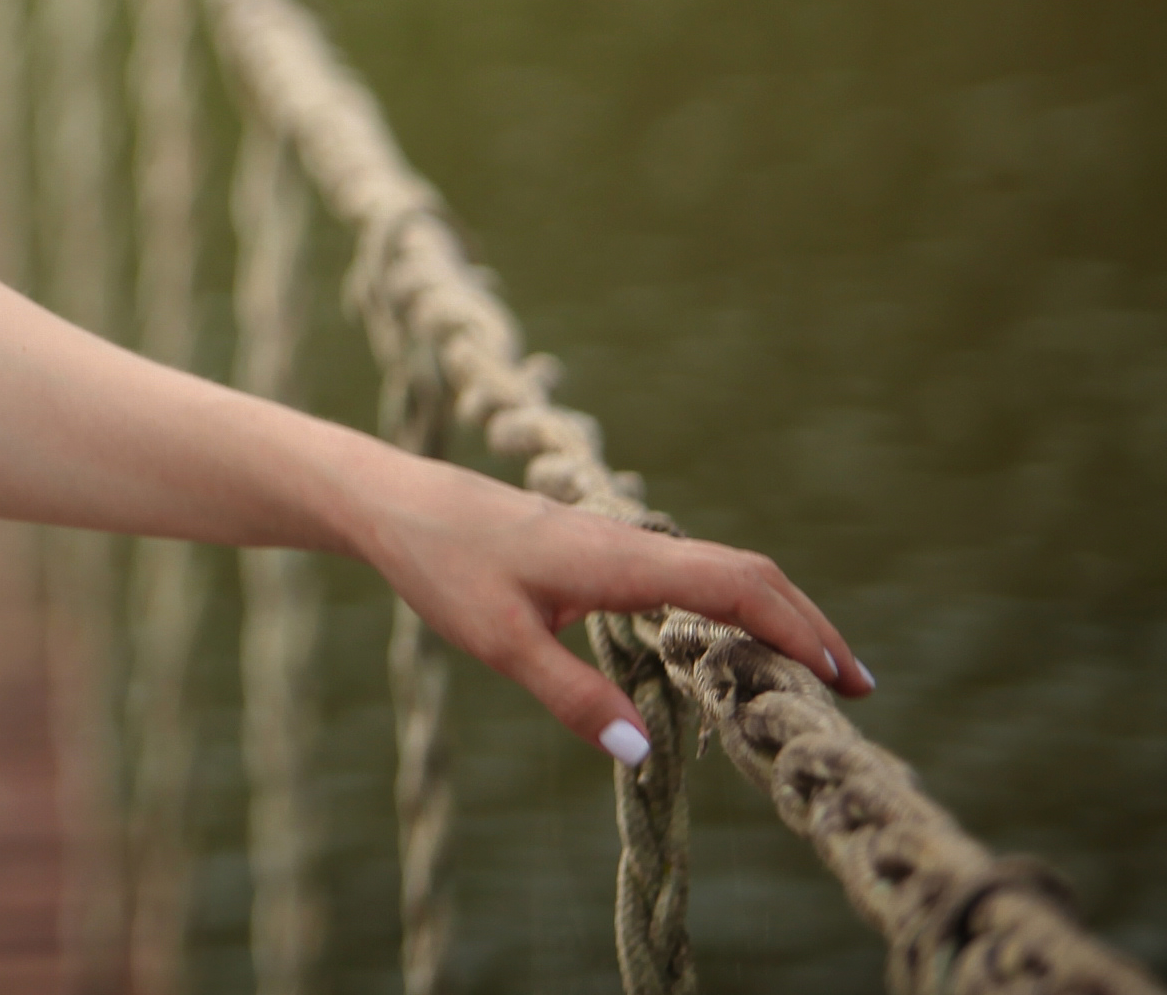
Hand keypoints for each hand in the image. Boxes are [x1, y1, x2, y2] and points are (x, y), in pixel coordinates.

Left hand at [360, 455, 871, 759]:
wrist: (395, 501)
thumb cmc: (442, 564)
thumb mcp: (498, 641)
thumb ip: (570, 695)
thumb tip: (642, 750)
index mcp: (617, 561)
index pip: (735, 586)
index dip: (795, 628)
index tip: (841, 676)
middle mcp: (629, 545)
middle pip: (745, 573)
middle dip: (806, 625)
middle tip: (857, 687)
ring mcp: (616, 545)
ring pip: (719, 570)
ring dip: (773, 615)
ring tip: (814, 674)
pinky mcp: (598, 553)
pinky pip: (685, 574)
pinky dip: (730, 606)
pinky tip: (733, 644)